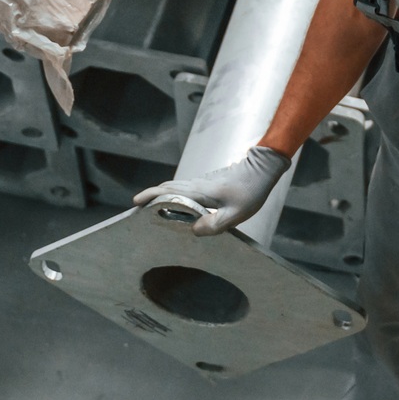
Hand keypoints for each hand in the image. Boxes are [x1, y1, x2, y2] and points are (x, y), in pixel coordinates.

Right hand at [133, 146, 289, 235]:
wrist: (263, 168)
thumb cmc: (251, 190)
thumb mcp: (235, 214)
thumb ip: (214, 225)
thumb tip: (194, 231)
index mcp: (199, 192)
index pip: (168, 191)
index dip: (150, 196)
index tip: (135, 202)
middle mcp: (197, 184)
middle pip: (167, 187)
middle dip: (150, 195)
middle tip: (137, 206)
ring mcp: (202, 182)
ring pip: (175, 186)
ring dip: (161, 194)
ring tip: (151, 206)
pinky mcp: (209, 183)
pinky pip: (185, 187)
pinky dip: (173, 193)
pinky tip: (176, 204)